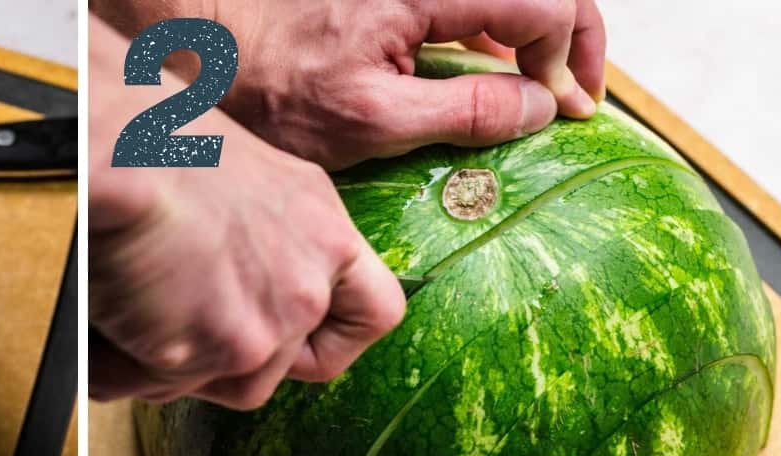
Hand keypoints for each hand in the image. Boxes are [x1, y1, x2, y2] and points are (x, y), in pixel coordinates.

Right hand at [90, 16, 404, 407]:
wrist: (117, 153)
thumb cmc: (158, 143)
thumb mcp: (245, 176)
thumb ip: (265, 237)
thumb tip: (233, 272)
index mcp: (322, 233)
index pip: (374, 314)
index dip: (333, 342)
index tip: (301, 344)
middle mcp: (305, 286)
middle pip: (281, 367)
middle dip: (228, 361)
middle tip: (179, 325)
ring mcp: (265, 327)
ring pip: (225, 385)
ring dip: (179, 368)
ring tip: (132, 314)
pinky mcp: (212, 354)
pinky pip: (165, 386)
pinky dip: (128, 366)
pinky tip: (105, 325)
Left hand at [94, 0, 604, 168]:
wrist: (207, 39)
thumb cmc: (273, 80)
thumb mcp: (371, 119)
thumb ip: (462, 112)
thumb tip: (538, 107)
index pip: (546, 2)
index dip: (568, 57)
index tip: (568, 109)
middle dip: (569, 36)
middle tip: (572, 94)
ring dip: (537, 31)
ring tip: (541, 86)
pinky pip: (470, 0)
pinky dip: (496, 27)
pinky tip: (494, 68)